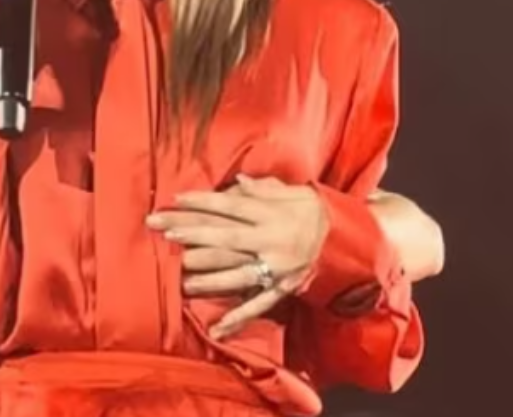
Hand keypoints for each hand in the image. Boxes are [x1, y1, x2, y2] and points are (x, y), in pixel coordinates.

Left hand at [146, 175, 328, 338]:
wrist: (349, 238)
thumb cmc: (316, 210)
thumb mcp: (292, 193)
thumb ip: (262, 189)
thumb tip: (237, 182)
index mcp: (270, 213)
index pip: (229, 205)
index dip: (202, 202)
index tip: (175, 199)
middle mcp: (271, 239)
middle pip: (224, 235)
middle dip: (192, 233)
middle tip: (163, 230)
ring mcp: (277, 267)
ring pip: (237, 274)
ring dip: (208, 278)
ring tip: (181, 280)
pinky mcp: (283, 288)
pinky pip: (258, 305)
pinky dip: (237, 319)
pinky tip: (216, 330)